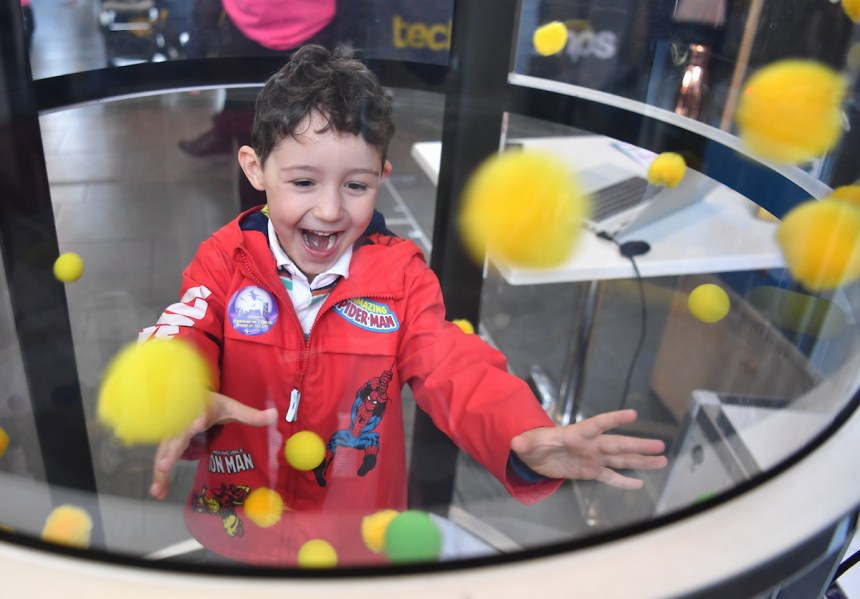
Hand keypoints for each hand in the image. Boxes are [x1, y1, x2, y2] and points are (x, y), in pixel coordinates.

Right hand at [149, 391, 276, 499]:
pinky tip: (159, 492)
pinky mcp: (168, 446)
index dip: (196, 420)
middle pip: (175, 438)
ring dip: (161, 471)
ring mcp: (172, 435)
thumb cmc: (211, 404)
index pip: (198, 414)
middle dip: (171, 451)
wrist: (189, 397)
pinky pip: (162, 460)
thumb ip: (251, 415)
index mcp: (199, 410)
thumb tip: (276, 415)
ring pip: (164, 453)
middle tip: (166, 464)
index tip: (197, 423)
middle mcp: (182, 423)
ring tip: (159, 490)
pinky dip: (160, 476)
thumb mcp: (232, 407)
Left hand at [510, 409, 666, 489]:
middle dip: (638, 444)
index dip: (613, 419)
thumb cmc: (532, 443)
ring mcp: (592, 458)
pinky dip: (623, 481)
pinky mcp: (590, 471)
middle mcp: (589, 445)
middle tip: (660, 444)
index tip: (632, 414)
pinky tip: (639, 484)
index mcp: (576, 434)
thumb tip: (516, 442)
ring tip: (662, 460)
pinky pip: (610, 477)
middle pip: (617, 444)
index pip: (597, 424)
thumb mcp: (526, 443)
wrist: (533, 455)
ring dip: (640, 460)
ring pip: (621, 459)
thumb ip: (525, 443)